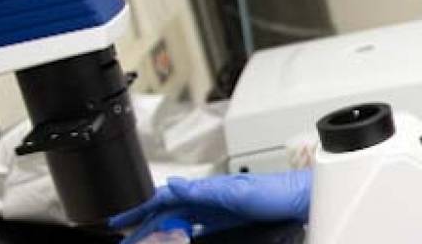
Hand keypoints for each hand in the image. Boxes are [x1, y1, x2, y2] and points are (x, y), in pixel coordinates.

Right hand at [110, 171, 311, 241]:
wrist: (300, 201)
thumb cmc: (275, 192)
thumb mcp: (236, 193)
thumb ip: (203, 190)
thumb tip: (173, 184)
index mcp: (207, 189)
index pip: (166, 198)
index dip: (142, 207)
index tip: (121, 220)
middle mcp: (210, 198)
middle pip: (168, 211)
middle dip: (145, 223)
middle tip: (127, 237)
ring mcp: (218, 210)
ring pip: (180, 220)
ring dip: (160, 230)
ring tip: (144, 239)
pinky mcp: (228, 220)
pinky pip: (197, 228)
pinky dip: (181, 234)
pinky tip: (176, 239)